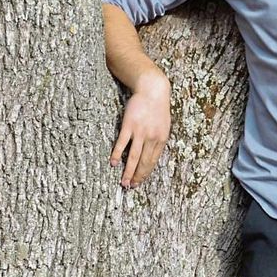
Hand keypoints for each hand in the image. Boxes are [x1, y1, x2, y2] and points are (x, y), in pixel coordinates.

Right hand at [110, 73, 170, 187]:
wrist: (153, 90)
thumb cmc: (158, 108)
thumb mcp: (163, 126)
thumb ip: (158, 140)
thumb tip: (152, 155)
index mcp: (161, 139)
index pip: (153, 162)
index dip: (145, 173)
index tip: (139, 183)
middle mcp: (152, 138)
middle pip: (144, 162)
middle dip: (137, 177)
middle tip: (130, 187)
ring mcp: (140, 132)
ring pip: (133, 156)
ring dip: (128, 171)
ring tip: (123, 182)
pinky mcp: (129, 125)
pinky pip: (122, 143)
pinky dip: (117, 154)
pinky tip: (113, 162)